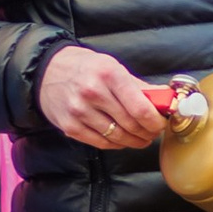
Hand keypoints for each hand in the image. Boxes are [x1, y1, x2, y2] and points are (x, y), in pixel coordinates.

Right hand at [39, 46, 176, 151]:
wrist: (46, 71)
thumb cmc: (85, 68)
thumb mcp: (112, 67)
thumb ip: (139, 86)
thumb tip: (166, 99)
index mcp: (109, 74)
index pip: (140, 108)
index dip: (155, 122)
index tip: (160, 124)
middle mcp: (93, 92)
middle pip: (131, 125)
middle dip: (147, 133)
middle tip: (152, 132)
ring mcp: (80, 111)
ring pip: (117, 137)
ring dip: (134, 141)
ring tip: (141, 138)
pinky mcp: (70, 127)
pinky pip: (101, 143)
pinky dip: (116, 144)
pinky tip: (122, 140)